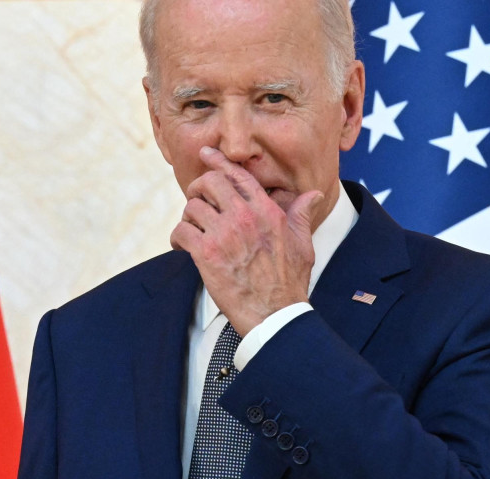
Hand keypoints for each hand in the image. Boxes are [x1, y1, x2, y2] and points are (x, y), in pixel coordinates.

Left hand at [169, 147, 323, 334]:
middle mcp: (245, 217)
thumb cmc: (288, 282)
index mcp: (268, 211)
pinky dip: (177, 238)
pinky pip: (181, 230)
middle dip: (198, 189)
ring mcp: (225, 233)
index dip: (219, 161)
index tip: (206, 153)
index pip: (239, 175)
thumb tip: (312, 195)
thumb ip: (301, 215)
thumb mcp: (303, 244)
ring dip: (188, 218)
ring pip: (192, 207)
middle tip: (197, 202)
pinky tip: (182, 247)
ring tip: (193, 231)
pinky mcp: (206, 253)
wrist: (274, 313)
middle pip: (210, 183)